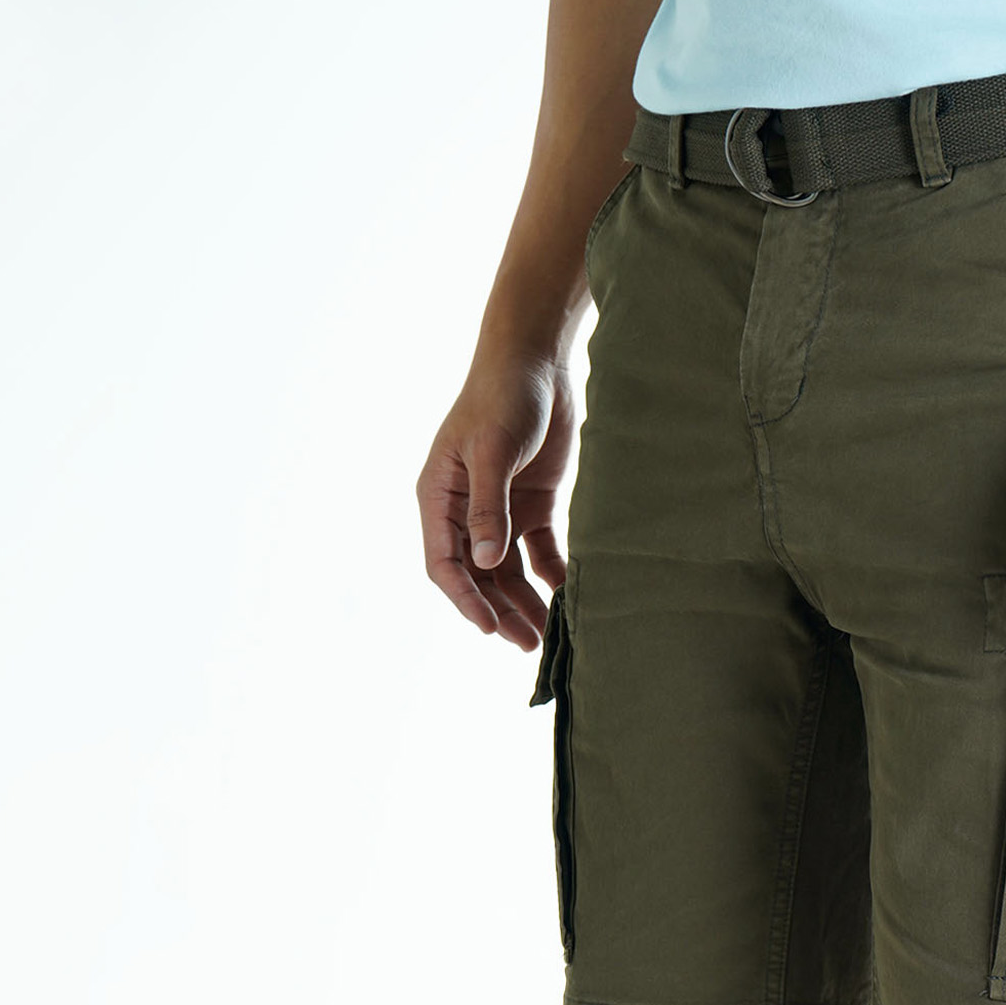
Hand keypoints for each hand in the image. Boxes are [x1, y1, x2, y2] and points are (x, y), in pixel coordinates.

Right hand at [416, 356, 576, 651]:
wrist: (538, 360)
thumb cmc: (504, 396)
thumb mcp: (493, 451)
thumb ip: (490, 508)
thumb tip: (486, 564)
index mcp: (440, 496)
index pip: (444, 563)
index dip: (465, 599)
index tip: (489, 628)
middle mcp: (465, 508)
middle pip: (478, 575)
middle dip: (499, 610)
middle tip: (527, 643)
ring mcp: (500, 508)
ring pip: (507, 570)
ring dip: (524, 601)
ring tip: (546, 634)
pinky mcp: (533, 503)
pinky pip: (538, 550)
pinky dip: (550, 575)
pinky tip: (566, 595)